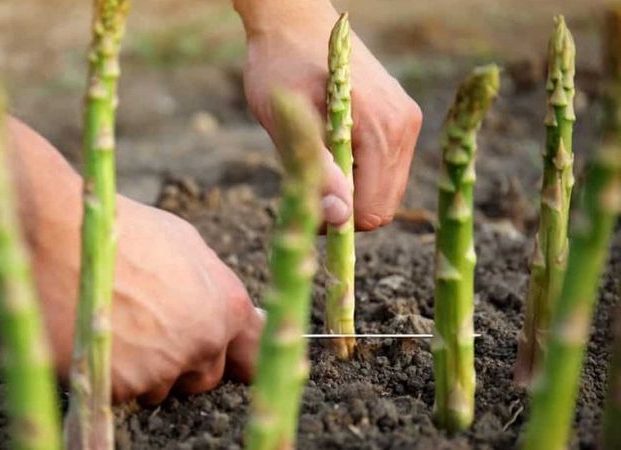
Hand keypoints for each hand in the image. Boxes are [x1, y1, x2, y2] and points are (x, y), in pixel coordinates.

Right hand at [29, 176, 262, 404]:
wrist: (56, 232)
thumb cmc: (121, 229)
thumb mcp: (184, 243)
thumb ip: (215, 286)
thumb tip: (238, 314)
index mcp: (227, 307)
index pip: (254, 357)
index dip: (232, 354)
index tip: (220, 354)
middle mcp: (204, 342)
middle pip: (205, 378)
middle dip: (182, 362)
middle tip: (146, 326)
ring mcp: (163, 368)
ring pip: (160, 389)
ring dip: (143, 370)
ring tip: (114, 322)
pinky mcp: (121, 386)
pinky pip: (121, 393)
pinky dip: (108, 374)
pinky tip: (93, 333)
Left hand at [239, 1, 422, 229]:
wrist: (293, 20)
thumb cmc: (280, 65)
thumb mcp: (288, 121)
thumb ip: (316, 169)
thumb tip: (338, 218)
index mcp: (381, 128)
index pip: (373, 211)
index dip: (337, 223)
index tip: (304, 207)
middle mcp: (404, 126)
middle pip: (382, 206)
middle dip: (345, 210)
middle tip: (305, 187)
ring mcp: (406, 121)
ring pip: (384, 190)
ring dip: (351, 192)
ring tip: (316, 164)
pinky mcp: (400, 118)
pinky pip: (384, 169)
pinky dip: (358, 173)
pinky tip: (331, 151)